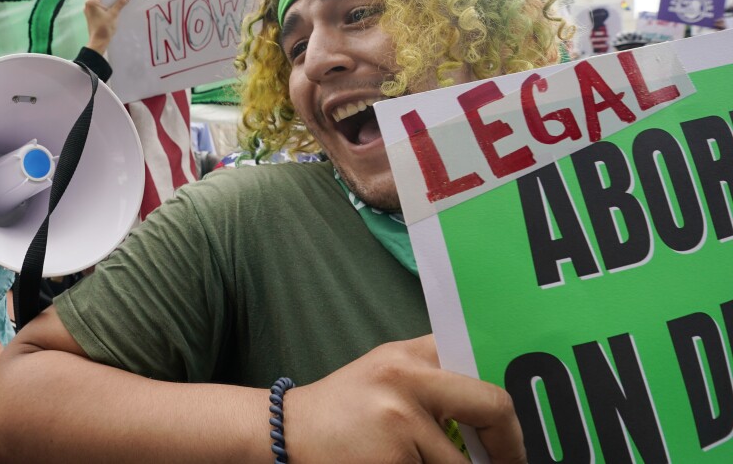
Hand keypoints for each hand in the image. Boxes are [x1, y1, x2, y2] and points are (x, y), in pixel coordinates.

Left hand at [83, 0, 130, 55]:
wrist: (99, 42)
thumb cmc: (104, 27)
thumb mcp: (113, 14)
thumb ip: (120, 4)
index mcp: (91, 2)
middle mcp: (88, 6)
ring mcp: (90, 12)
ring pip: (103, 6)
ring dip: (111, 6)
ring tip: (121, 4)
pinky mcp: (93, 18)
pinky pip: (101, 11)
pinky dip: (108, 11)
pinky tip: (116, 12)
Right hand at [286, 336, 524, 462]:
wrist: (286, 432)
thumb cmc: (343, 408)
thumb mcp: (385, 373)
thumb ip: (432, 374)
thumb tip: (496, 399)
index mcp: (409, 353)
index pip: (478, 354)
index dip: (507, 389)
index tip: (518, 418)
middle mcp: (408, 378)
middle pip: (493, 405)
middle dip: (510, 444)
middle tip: (510, 462)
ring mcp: (401, 420)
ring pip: (463, 461)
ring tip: (423, 458)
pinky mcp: (394, 458)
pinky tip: (396, 462)